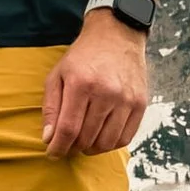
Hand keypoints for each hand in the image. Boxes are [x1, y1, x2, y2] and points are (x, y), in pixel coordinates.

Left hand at [42, 16, 149, 156]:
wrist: (116, 37)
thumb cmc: (82, 58)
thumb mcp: (57, 76)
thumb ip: (51, 108)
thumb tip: (49, 138)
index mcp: (81, 85)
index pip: (68, 129)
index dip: (58, 147)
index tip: (51, 153)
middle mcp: (107, 93)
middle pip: (87, 138)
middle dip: (72, 148)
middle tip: (65, 145)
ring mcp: (127, 99)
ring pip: (107, 142)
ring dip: (91, 149)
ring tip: (81, 142)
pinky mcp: (140, 104)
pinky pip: (126, 137)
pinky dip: (110, 144)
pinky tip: (100, 137)